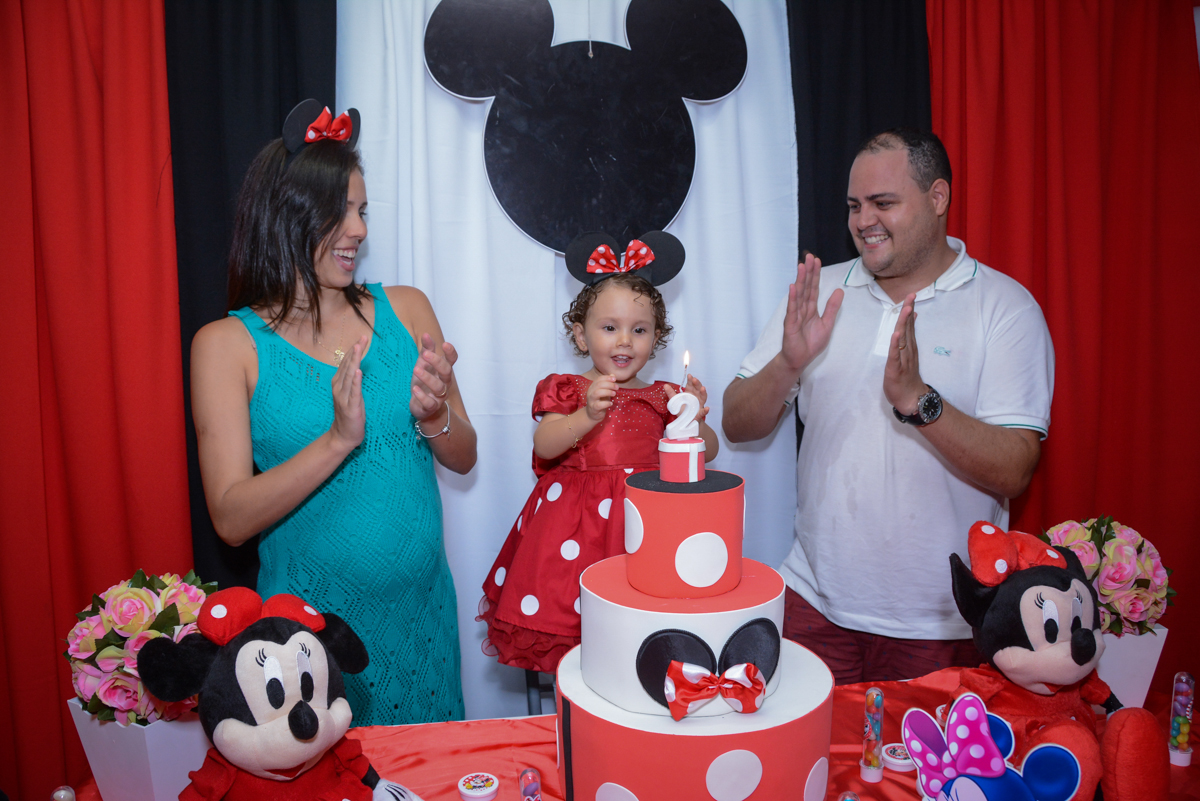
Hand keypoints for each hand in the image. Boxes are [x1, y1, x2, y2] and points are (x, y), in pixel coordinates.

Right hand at [330, 335, 366, 450]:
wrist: (343, 435)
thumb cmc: (349, 414)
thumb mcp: (350, 394)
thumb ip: (352, 381)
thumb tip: (357, 366)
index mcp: (338, 383)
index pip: (346, 363)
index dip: (353, 350)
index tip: (361, 338)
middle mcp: (338, 388)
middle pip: (347, 365)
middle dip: (355, 350)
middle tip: (363, 337)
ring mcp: (343, 397)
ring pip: (349, 375)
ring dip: (354, 360)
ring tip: (359, 347)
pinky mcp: (350, 406)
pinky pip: (353, 391)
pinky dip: (355, 381)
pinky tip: (358, 371)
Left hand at [410, 332, 456, 420]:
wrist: (424, 408)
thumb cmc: (425, 383)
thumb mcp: (424, 364)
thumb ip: (427, 350)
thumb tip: (426, 334)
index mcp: (443, 371)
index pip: (452, 361)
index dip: (451, 353)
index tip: (445, 344)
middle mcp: (444, 383)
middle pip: (446, 372)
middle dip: (437, 362)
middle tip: (425, 354)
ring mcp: (438, 396)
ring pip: (438, 387)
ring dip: (428, 378)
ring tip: (416, 369)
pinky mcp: (430, 407)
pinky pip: (429, 402)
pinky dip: (422, 396)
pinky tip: (414, 389)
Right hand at [585, 374, 616, 421]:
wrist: (592, 415)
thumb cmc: (599, 401)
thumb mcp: (604, 392)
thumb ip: (608, 384)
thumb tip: (613, 375)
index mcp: (593, 387)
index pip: (599, 379)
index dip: (607, 378)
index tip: (614, 379)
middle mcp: (590, 392)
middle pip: (598, 385)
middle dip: (609, 384)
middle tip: (617, 387)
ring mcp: (591, 400)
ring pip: (597, 393)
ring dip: (607, 392)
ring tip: (614, 394)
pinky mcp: (593, 408)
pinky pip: (598, 405)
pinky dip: (606, 403)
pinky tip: (611, 403)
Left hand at [666, 375, 710, 421]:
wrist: (686, 421)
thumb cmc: (683, 409)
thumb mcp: (675, 401)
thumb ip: (671, 393)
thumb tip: (665, 385)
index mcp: (690, 393)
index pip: (690, 385)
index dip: (690, 380)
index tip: (689, 375)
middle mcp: (696, 397)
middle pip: (697, 389)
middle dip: (697, 384)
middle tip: (694, 379)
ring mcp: (699, 405)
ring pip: (703, 397)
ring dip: (703, 393)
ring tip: (703, 388)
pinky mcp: (700, 413)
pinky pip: (703, 412)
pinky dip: (706, 410)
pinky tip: (707, 408)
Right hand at [781, 252, 843, 372]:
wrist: (798, 360)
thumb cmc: (810, 343)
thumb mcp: (827, 324)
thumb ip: (832, 307)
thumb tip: (840, 290)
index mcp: (810, 308)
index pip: (813, 288)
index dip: (815, 274)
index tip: (816, 260)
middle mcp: (802, 309)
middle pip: (806, 287)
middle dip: (808, 272)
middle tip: (809, 257)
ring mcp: (795, 315)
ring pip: (799, 295)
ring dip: (800, 280)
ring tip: (801, 266)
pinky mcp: (790, 325)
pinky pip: (792, 309)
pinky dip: (793, 298)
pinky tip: (793, 287)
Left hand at [883, 294, 927, 413]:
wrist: (911, 398)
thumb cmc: (907, 376)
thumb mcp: (908, 354)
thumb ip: (909, 337)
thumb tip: (911, 318)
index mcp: (910, 346)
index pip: (909, 324)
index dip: (909, 309)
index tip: (911, 295)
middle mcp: (908, 350)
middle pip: (908, 327)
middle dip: (908, 311)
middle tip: (911, 295)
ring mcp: (903, 358)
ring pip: (903, 338)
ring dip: (904, 323)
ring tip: (906, 309)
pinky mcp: (896, 368)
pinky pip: (895, 354)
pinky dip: (895, 344)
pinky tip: (896, 334)